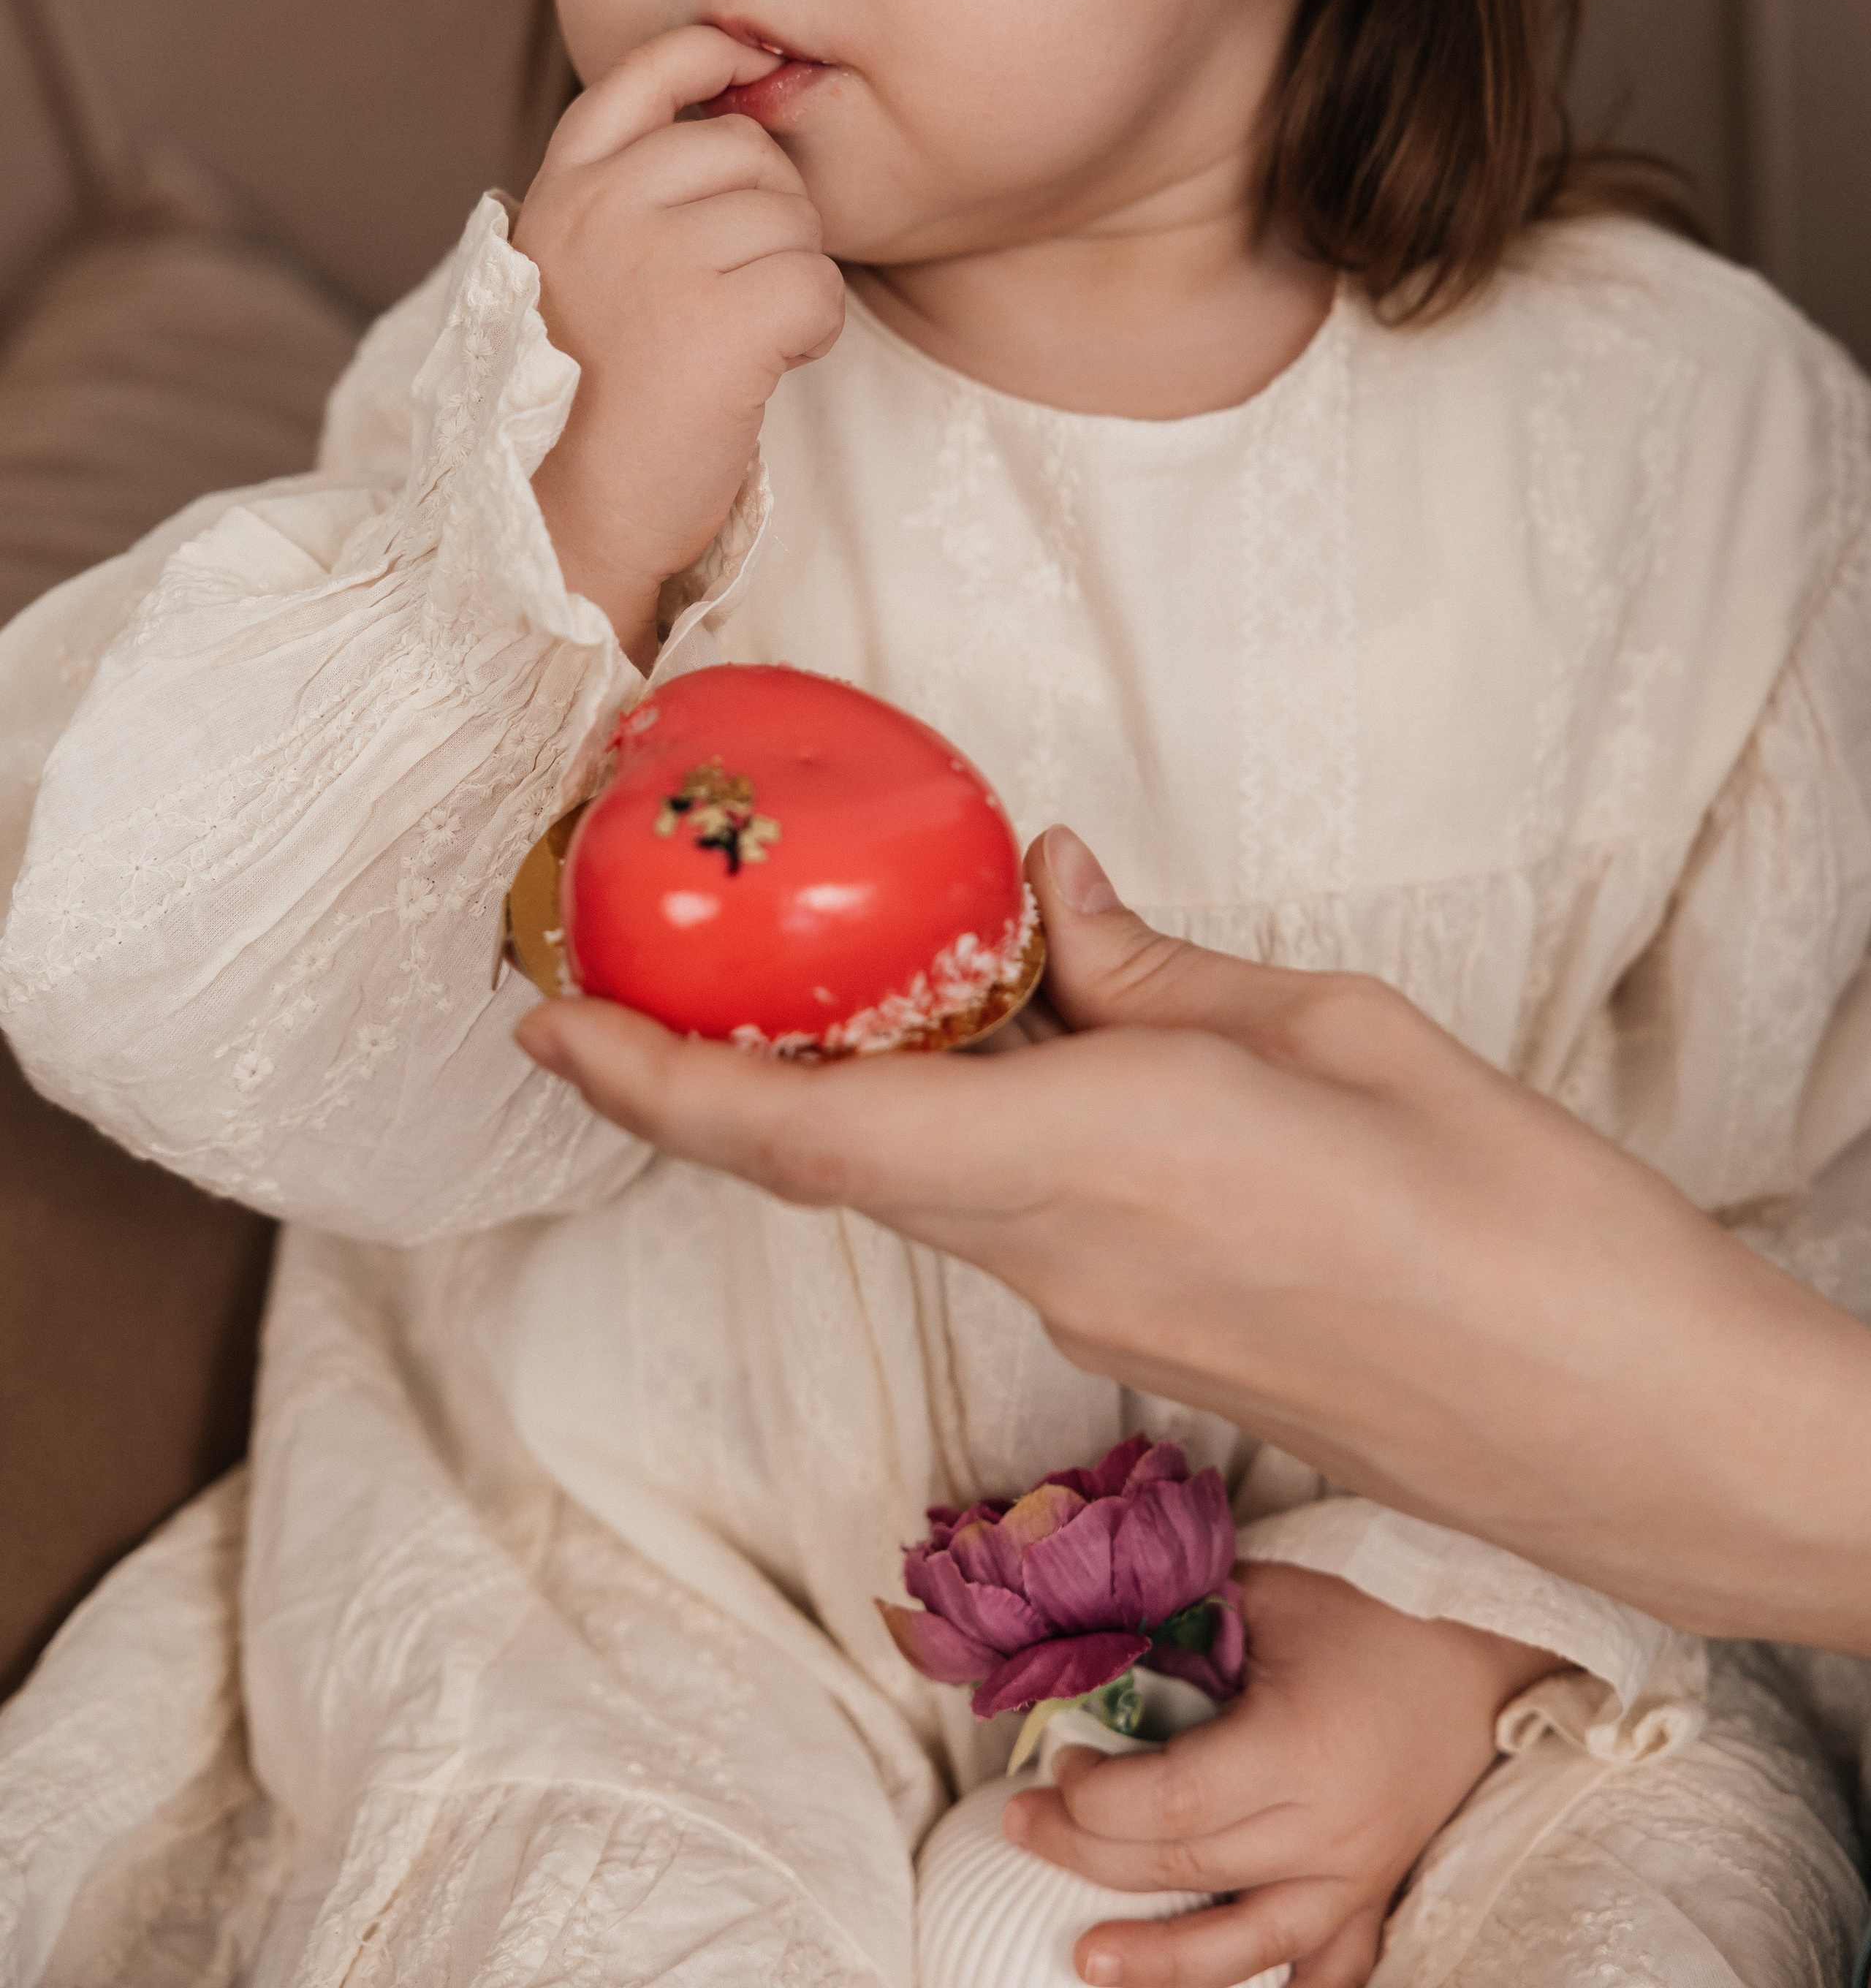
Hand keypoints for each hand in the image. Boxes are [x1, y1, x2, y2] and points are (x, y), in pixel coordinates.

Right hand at [513, 24, 845, 663]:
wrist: (566, 519)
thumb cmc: (586, 405)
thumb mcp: (576, 273)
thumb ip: (627, 195)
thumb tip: (735, 111)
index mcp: (562, 191)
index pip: (643, 73)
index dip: (707, 55)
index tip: (748, 63)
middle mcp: (605, 208)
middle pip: (746, 151)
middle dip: (770, 213)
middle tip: (737, 293)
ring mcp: (661, 259)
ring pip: (792, 218)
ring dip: (792, 278)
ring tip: (740, 341)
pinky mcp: (722, 320)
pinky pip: (818, 284)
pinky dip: (814, 330)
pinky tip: (769, 367)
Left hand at [514, 829, 1870, 1650]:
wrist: (1614, 1415)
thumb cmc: (1499, 1202)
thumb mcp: (1327, 1024)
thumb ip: (1157, 964)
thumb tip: (1047, 888)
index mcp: (1088, 1149)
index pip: (808, 1130)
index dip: (655, 1082)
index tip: (545, 1023)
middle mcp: (1055, 1251)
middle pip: (832, 1163)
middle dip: (711, 1082)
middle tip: (637, 978)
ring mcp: (1096, 1315)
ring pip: (919, 1187)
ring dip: (852, 1100)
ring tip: (853, 983)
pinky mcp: (1146, 1339)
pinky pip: (1006, 1218)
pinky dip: (965, 1131)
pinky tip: (1031, 1051)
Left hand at [1003, 1564, 1558, 1987]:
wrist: (1478, 1660)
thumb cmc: (1368, 1616)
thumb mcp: (1270, 1596)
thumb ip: (1184, 1624)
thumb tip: (1092, 1644)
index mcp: (1296, 1748)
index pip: (1172, 1804)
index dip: (1097, 1795)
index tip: (1056, 1759)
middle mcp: (1327, 1830)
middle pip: (1186, 1868)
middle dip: (1088, 1852)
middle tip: (1024, 1825)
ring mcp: (1354, 1877)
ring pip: (1245, 1943)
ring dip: (1159, 1961)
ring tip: (1084, 1960)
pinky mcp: (1373, 1898)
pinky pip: (1328, 1970)